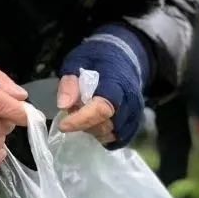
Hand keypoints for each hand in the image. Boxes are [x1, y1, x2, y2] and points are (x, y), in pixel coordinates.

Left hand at [58, 25, 150, 148]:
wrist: (124, 58)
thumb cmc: (99, 58)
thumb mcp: (77, 60)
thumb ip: (70, 82)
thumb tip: (63, 106)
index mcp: (117, 84)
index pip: (102, 109)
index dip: (81, 119)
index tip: (63, 125)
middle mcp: (131, 103)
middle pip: (105, 125)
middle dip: (84, 123)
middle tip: (72, 109)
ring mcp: (135, 116)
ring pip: (110, 134)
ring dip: (92, 129)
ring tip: (83, 113)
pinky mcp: (134, 124)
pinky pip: (117, 139)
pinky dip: (102, 134)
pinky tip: (93, 122)